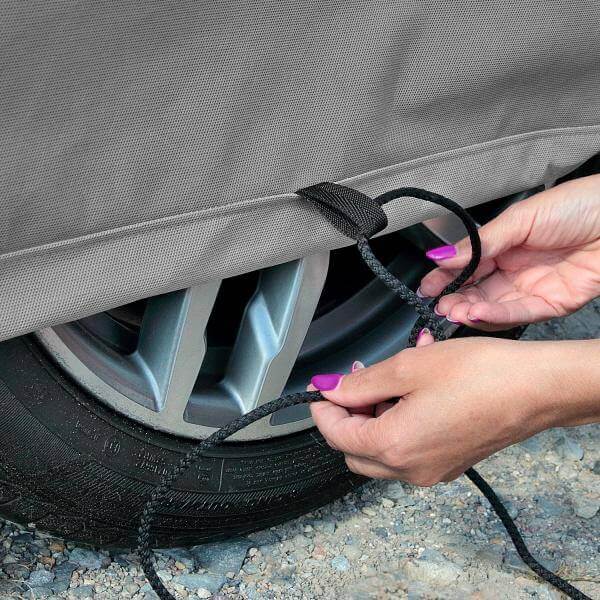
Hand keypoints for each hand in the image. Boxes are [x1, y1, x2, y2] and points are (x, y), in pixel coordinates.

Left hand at [308, 335, 599, 484]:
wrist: (536, 389)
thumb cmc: (478, 374)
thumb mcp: (408, 367)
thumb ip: (361, 382)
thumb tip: (329, 389)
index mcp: (394, 446)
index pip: (336, 435)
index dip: (322, 409)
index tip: (323, 386)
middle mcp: (410, 469)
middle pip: (354, 451)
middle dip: (348, 415)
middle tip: (356, 380)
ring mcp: (432, 470)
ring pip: (381, 451)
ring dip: (376, 415)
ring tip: (392, 376)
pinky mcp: (449, 463)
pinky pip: (409, 448)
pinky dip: (400, 422)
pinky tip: (415, 389)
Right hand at [419, 174, 599, 329]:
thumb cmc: (578, 205)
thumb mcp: (520, 219)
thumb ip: (481, 243)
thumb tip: (443, 256)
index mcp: (505, 245)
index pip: (468, 267)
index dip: (446, 278)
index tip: (426, 287)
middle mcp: (516, 270)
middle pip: (478, 291)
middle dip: (455, 299)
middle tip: (439, 304)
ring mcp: (533, 288)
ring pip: (494, 307)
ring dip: (472, 310)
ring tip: (454, 310)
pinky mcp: (552, 304)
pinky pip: (520, 314)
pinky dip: (497, 316)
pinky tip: (478, 312)